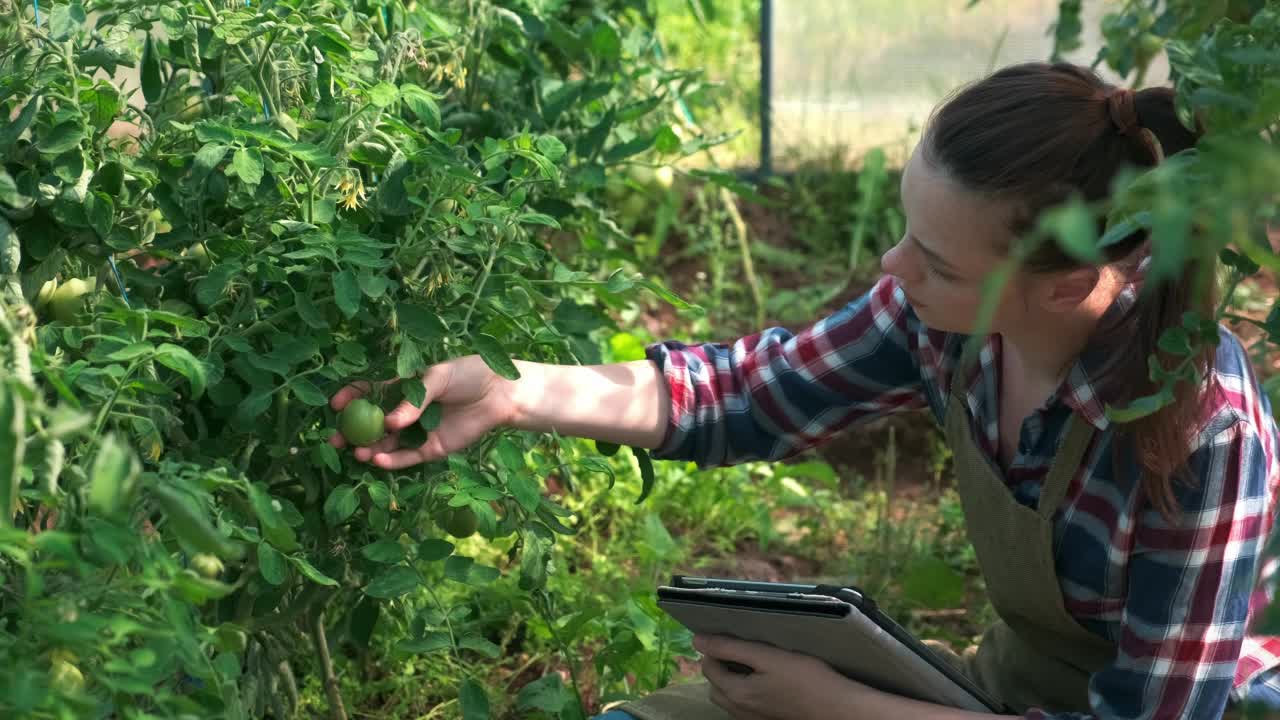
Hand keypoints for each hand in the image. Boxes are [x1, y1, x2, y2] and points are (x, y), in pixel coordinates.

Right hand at [328, 354, 516, 468]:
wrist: (500, 393)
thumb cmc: (469, 375)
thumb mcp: (438, 378)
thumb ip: (414, 400)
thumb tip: (390, 422)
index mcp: (404, 388)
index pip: (370, 393)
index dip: (351, 398)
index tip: (335, 405)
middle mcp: (407, 412)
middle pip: (372, 424)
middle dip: (352, 432)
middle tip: (335, 440)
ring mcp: (418, 432)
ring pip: (387, 444)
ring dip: (369, 449)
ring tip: (357, 453)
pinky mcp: (432, 449)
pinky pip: (407, 458)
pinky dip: (392, 461)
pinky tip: (377, 461)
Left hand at [695, 634, 867, 719]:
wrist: (837, 709)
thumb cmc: (806, 678)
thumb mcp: (768, 656)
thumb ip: (732, 648)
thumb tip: (698, 641)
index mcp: (735, 693)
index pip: (708, 666)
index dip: (714, 648)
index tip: (731, 635)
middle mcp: (739, 710)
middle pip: (715, 683)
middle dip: (720, 664)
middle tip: (742, 648)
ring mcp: (752, 719)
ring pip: (729, 697)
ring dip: (732, 679)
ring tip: (754, 663)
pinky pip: (744, 705)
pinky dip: (745, 691)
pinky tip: (766, 681)